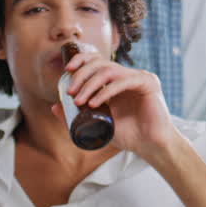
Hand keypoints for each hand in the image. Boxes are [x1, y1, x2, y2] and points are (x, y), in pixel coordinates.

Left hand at [58, 52, 177, 157]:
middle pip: (100, 63)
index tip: (66, 70)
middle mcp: (127, 75)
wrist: (151, 146)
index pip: (97, 61)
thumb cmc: (128, 135)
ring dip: (90, 84)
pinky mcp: (148, 83)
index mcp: (117, 80)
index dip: (81, 60)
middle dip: (81, 75)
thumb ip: (77, 115)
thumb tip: (54, 107)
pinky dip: (106, 92)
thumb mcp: (98, 124)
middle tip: (70, 92)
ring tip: (79, 100)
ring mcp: (139, 77)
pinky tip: (94, 103)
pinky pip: (122, 81)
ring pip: (108, 70)